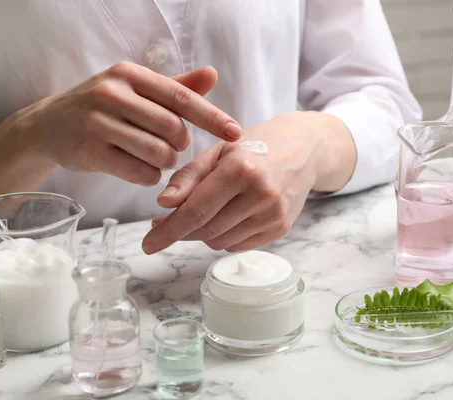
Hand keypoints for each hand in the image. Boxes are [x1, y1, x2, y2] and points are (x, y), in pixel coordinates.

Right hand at [0, 62, 241, 196]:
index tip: (236, 134)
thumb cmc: (102, 107)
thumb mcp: (135, 90)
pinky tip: (139, 168)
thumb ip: (175, 87)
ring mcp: (97, 123)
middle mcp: (112, 93)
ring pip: (158, 152)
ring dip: (166, 162)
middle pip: (173, 128)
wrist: (48, 126)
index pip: (181, 97)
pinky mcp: (89, 152)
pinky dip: (148, 176)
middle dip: (181, 144)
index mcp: (129, 74)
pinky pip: (139, 172)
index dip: (212, 117)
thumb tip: (212, 74)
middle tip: (171, 146)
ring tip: (156, 157)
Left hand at [141, 112, 342, 253]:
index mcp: (241, 169)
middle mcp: (262, 194)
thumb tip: (163, 204)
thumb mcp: (218, 151)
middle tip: (165, 222)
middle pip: (206, 230)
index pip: (196, 211)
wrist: (303, 150)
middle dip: (180, 230)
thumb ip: (188, 177)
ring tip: (202, 212)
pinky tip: (226, 216)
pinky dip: (223, 236)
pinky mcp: (281, 229)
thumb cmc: (255, 146)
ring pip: (219, 242)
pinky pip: (237, 245)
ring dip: (201, 233)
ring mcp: (274, 215)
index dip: (168, 231)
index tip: (148, 244)